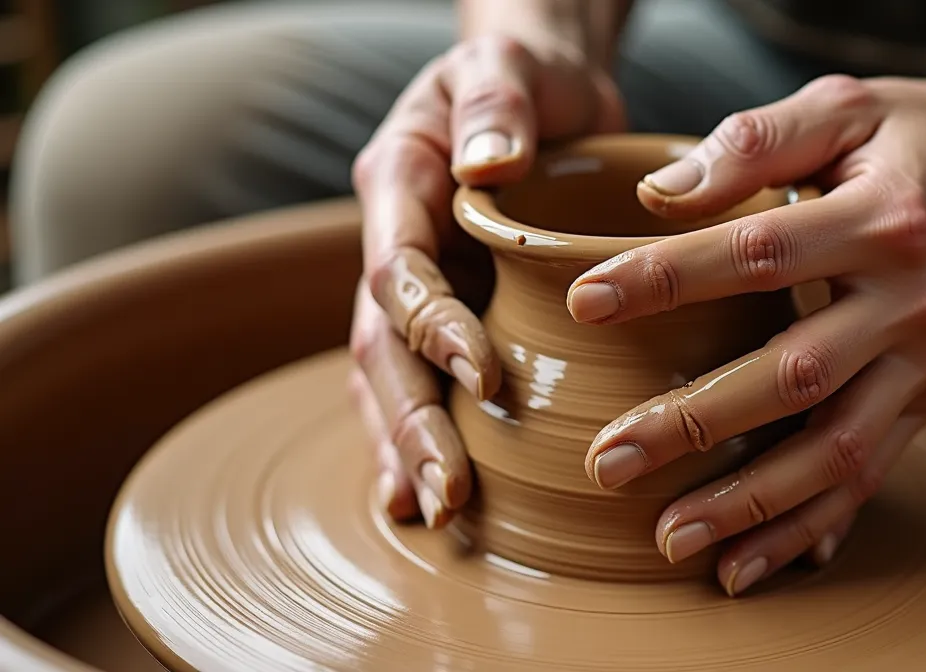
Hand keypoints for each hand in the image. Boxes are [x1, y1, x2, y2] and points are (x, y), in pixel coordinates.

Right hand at [349, 35, 624, 526]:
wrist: (540, 88)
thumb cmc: (526, 74)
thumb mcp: (511, 65)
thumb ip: (498, 103)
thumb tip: (492, 165)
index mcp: (402, 184)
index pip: (399, 269)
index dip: (431, 327)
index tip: (484, 378)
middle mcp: (398, 243)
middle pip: (384, 346)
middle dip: (411, 422)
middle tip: (449, 491)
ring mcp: (420, 283)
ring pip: (392, 378)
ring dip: (409, 447)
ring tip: (438, 514)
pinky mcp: (454, 311)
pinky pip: (421, 381)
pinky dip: (417, 437)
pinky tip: (424, 499)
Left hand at [567, 73, 925, 594]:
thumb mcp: (848, 104)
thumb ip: (757, 140)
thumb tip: (661, 194)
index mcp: (883, 219)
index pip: (758, 254)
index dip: (668, 279)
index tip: (586, 302)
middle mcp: (914, 302)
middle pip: (794, 376)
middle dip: (696, 424)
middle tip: (610, 460)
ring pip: (838, 450)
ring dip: (751, 503)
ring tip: (669, 536)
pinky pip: (873, 476)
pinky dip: (810, 526)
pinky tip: (748, 562)